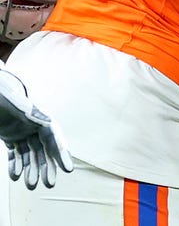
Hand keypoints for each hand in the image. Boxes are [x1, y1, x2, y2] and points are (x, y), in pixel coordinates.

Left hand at [0, 70, 71, 188]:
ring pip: (31, 155)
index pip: (54, 139)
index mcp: (41, 118)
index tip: (68, 170)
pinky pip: (16, 153)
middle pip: (44, 151)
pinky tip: (15, 176)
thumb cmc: (5, 97)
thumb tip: (47, 125)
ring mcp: (23, 132)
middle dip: (47, 168)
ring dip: (31, 170)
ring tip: (30, 185)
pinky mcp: (12, 136)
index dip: (61, 155)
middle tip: (49, 184)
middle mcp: (35, 126)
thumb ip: (29, 114)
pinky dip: (16, 165)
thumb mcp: (19, 106)